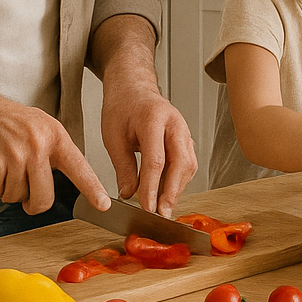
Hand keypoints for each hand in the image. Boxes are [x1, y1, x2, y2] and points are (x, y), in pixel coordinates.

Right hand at [0, 91, 108, 213]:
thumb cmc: (8, 120)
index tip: (104, 204)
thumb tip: (68, 179)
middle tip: (28, 197)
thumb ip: (55, 151)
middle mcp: (39, 147)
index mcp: (56, 137)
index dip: (93, 188)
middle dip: (35, 204)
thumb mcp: (42, 127)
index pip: (79, 168)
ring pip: (19, 197)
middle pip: (45, 197)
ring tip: (7, 166)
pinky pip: (0, 193)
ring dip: (12, 190)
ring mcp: (17, 157)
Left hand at [100, 80, 196, 217]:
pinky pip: (188, 163)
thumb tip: (129, 193)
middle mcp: (175, 124)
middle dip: (172, 191)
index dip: (152, 187)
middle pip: (181, 163)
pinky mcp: (185, 139)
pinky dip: (179, 180)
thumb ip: (123, 166)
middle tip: (162, 213)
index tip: (146, 208)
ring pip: (188, 165)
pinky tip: (166, 192)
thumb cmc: (122, 107)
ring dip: (177, 188)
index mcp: (154, 119)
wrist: (134, 88)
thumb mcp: (113, 136)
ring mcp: (184, 130)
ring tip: (162, 207)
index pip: (156, 160)